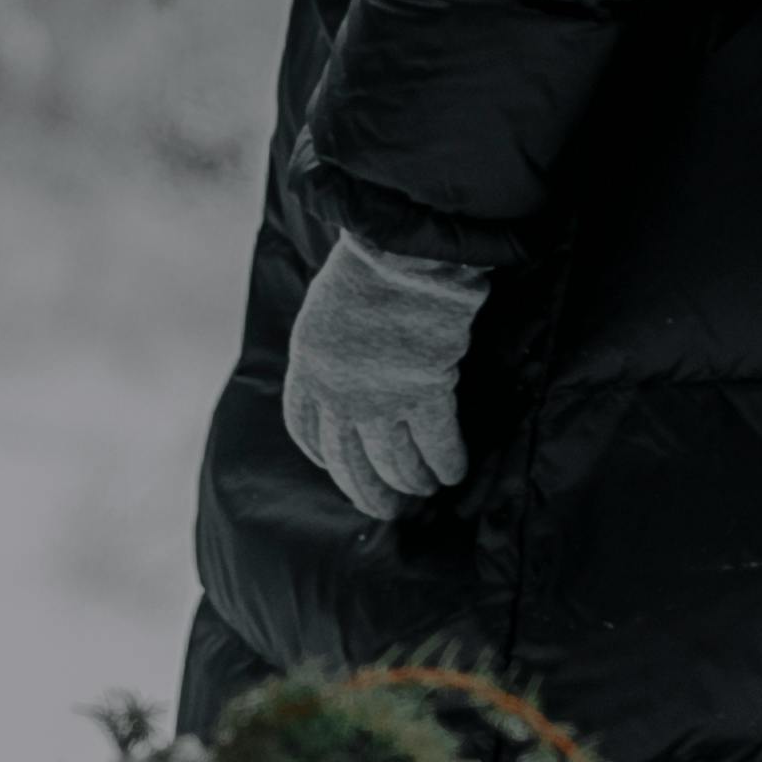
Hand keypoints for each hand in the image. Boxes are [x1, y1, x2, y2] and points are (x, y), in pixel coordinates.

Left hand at [281, 227, 489, 520]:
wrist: (401, 252)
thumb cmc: (368, 267)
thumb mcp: (325, 310)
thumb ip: (331, 351)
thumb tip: (347, 373)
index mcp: (308, 370)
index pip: (306, 430)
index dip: (321, 455)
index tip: (334, 468)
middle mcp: (338, 395)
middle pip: (347, 461)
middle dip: (367, 490)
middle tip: (384, 509)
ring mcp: (381, 399)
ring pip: (395, 460)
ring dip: (412, 481)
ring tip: (425, 491)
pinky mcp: (425, 394)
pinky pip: (437, 443)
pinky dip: (448, 462)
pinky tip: (455, 473)